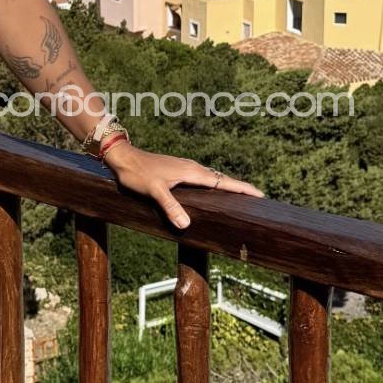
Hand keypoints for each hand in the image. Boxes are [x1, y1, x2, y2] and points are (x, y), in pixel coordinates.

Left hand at [100, 141, 264, 230]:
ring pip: (212, 179)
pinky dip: (213, 186)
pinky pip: (202, 180)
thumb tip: (186, 225)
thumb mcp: (154, 191)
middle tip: (257, 201)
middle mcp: (192, 168)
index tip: (260, 195)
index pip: (224, 181)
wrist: (122, 157)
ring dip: (227, 187)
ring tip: (240, 199)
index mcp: (192, 172)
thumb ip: (170, 206)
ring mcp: (186, 169)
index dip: (242, 188)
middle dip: (240, 189)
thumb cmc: (137, 173)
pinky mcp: (178, 171)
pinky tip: (211, 195)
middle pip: (222, 180)